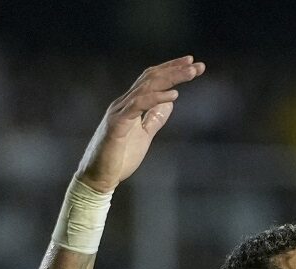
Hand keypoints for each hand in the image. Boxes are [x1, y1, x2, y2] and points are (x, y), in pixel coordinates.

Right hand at [76, 56, 205, 193]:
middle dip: (174, 69)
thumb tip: (169, 104)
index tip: (192, 64)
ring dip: (170, 78)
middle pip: (151, 79)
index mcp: (130, 105)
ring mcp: (119, 112)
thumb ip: (154, 119)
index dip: (171, 70)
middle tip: (197, 65)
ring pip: (146, 87)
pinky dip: (155, 98)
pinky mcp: (117, 125)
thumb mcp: (143, 135)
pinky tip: (173, 95)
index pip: (152, 80)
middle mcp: (124, 103)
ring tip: (191, 73)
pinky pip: (138, 106)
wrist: (98, 178)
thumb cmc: (119, 158)